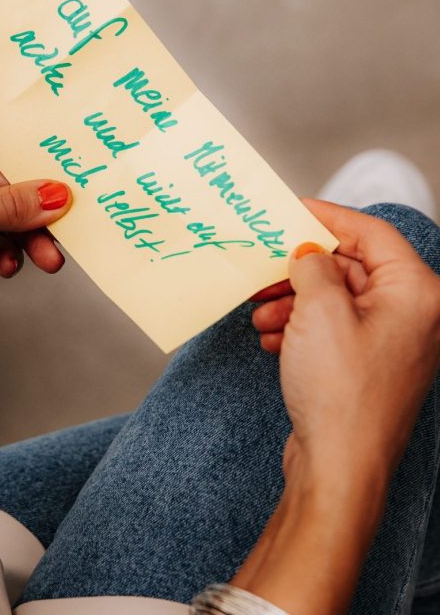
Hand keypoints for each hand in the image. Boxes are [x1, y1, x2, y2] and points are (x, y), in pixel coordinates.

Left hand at [0, 107, 71, 336]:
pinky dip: (5, 252)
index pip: (2, 130)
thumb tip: (58, 196)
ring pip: (8, 213)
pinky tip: (6, 265)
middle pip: (12, 176)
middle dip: (38, 207)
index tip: (72, 161)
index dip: (37, 146)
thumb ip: (13, 204)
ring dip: (27, 236)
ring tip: (44, 258)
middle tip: (64, 228)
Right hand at [232, 201, 439, 613]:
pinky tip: (273, 339)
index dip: (328, 217)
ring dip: (293, 301)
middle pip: (350, 267)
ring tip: (260, 315)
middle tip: (263, 266)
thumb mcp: (319, 310)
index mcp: (415, 293)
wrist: (337, 466)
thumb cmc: (340, 390)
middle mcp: (410, 315)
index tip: (292, 209)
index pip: (372, 233)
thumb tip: (306, 253)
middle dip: (300, 269)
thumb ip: (312, 266)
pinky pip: (330, 328)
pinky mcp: (366, 365)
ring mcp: (388, 342)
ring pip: (335, 299)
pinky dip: (299, 327)